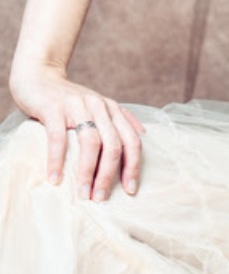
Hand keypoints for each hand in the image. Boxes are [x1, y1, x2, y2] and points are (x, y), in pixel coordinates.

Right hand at [10, 64, 144, 199]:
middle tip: (101, 198)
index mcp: (113, 110)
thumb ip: (119, 118)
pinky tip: (56, 178)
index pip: (132, 141)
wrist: (40, 76)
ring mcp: (78, 106)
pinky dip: (57, 160)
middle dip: (110, 175)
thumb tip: (143, 135)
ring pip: (91, 142)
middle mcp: (99, 106)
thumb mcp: (99, 105)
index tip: (131, 190)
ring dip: (88, 171)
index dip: (133, 166)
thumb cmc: (69, 98)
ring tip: (83, 194)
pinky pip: (58, 138)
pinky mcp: (54, 109)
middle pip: (114, 145)